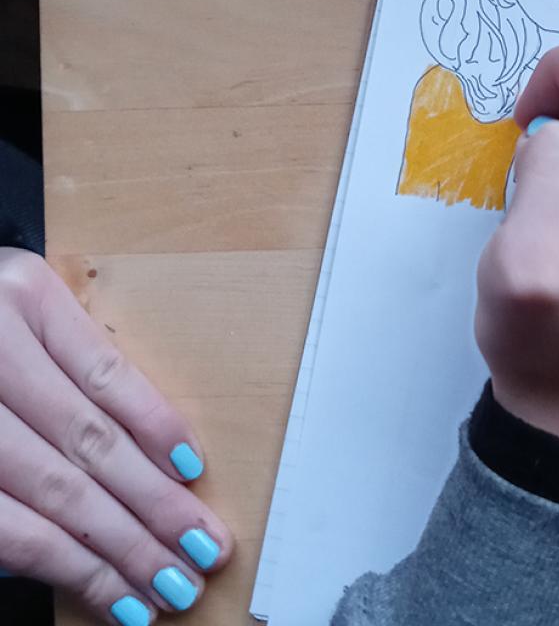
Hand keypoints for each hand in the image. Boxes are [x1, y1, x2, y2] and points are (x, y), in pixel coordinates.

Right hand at [0, 249, 230, 622]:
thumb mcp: (31, 317)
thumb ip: (83, 368)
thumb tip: (171, 461)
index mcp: (22, 298)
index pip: (103, 373)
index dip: (155, 426)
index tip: (196, 473)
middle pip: (84, 440)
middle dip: (154, 505)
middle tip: (207, 549)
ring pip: (51, 493)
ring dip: (121, 550)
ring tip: (172, 584)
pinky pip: (8, 533)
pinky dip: (67, 569)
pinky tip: (112, 593)